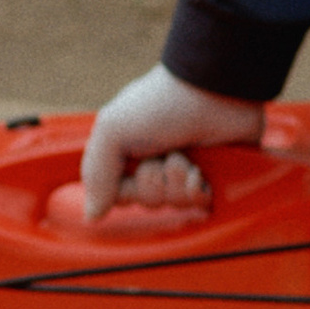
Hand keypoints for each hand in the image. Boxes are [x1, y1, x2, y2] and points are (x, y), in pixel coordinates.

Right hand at [79, 68, 263, 219]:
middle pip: (146, 201)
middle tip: (162, 155)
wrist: (218, 92)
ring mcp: (186, 170)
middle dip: (154, 182)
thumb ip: (96, 175)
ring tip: (186, 156)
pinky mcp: (214, 177)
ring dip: (177, 183)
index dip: (125, 190)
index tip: (131, 168)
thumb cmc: (162, 104)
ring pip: (174, 204)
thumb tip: (91, 216)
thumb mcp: (112, 130)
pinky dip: (199, 191)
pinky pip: (201, 205)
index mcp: (129, 150)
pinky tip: (201, 173)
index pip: (118, 194)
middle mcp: (156, 161)